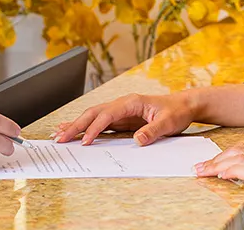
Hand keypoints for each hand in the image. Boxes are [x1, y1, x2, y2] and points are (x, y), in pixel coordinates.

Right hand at [51, 92, 194, 145]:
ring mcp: (120, 111)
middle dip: (76, 126)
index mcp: (131, 102)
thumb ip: (153, 131)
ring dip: (76, 126)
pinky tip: (75, 132)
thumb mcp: (168, 122)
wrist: (184, 106)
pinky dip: (85, 128)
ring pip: (92, 117)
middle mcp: (122, 104)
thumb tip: (137, 140)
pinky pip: (99, 123)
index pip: (106, 115)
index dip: (94, 128)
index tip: (86, 141)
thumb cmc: (176, 112)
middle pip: (93, 113)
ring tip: (59, 134)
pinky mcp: (121, 119)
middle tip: (60, 138)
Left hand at [195, 145, 243, 229]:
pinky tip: (221, 176)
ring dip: (218, 164)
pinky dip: (232, 171)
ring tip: (204, 173)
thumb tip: (228, 178)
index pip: (243, 150)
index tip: (206, 166)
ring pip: (241, 158)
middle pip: (239, 151)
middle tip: (199, 169)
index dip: (221, 155)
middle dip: (215, 158)